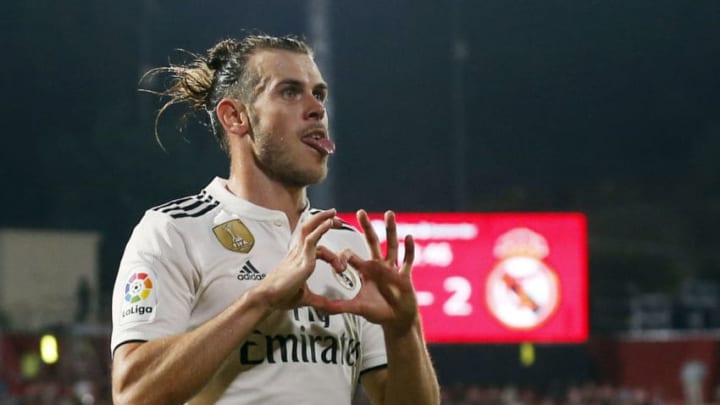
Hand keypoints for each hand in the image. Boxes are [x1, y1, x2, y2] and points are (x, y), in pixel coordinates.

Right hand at [257, 209, 345, 310]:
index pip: (312, 240)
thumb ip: (319, 300)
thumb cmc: (281, 296)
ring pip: (309, 229)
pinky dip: (321, 230)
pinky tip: (329, 223)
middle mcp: (297, 252)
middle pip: (308, 228)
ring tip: (333, 214)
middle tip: (336, 217)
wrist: (267, 299)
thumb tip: (328, 308)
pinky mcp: (301, 260)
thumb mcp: (305, 297)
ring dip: (322, 219)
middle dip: (322, 220)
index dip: (324, 234)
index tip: (334, 231)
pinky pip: (311, 240)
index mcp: (298, 258)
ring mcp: (299, 254)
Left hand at [310, 209, 418, 334]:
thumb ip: (337, 306)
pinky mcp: (405, 277)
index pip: (350, 255)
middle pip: (372, 242)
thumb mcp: (356, 307)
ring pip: (392, 246)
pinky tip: (409, 237)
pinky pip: (408, 261)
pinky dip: (409, 250)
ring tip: (389, 213)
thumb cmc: (378, 311)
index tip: (336, 267)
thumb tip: (316, 306)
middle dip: (367, 227)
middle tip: (360, 212)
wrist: (397, 321)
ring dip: (391, 230)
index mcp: (365, 270)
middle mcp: (378, 265)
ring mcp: (393, 269)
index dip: (341, 257)